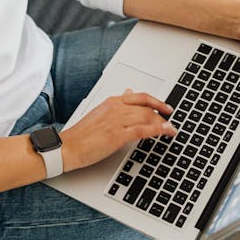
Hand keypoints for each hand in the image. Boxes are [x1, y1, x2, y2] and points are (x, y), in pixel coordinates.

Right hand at [60, 89, 176, 171]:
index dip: (157, 102)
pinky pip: (143, 130)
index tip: (166, 108)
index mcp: (111, 102)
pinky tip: (167, 132)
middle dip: (162, 115)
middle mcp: (116, 108)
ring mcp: (117, 121)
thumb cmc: (81, 135)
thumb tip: (128, 92)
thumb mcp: (100, 113)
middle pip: (146, 108)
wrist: (67, 147)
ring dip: (163, 123)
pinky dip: (158, 130)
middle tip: (171, 122)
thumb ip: (116, 103)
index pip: (140, 97)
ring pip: (147, 117)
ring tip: (171, 130)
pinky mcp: (117, 135)